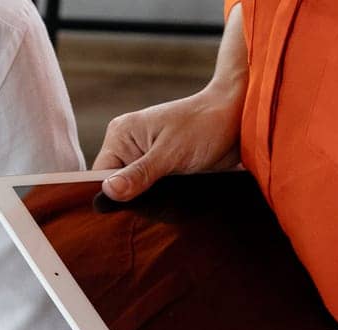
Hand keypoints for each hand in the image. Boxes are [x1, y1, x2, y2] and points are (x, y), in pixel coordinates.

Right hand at [93, 83, 244, 201]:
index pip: (100, 176)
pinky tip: (174, 193)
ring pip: (133, 191)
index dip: (113, 194)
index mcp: (121, 134)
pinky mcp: (158, 166)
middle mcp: (127, 145)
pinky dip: (160, 197)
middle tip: (161, 195)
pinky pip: (149, 189)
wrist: (238, 118)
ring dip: (150, 198)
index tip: (134, 203)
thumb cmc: (205, 126)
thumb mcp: (171, 153)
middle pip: (116, 186)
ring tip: (172, 191)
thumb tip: (108, 192)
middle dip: (135, 197)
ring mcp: (143, 156)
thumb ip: (139, 174)